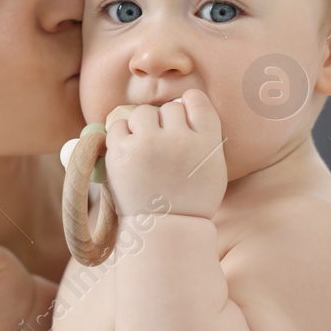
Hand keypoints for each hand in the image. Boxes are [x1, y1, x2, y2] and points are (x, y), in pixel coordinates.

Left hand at [103, 89, 226, 217]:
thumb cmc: (190, 199)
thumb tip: (184, 101)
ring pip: (142, 113)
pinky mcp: (122, 153)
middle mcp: (180, 140)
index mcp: (207, 142)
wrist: (164, 229)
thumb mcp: (213, 167)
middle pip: (169, 108)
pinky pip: (118, 125)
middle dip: (165, 124)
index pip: (196, 100)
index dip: (188, 105)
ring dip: (141, 126)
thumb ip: (204, 134)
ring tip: (145, 151)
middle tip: (163, 150)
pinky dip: (121, 136)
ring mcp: (149, 145)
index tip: (183, 118)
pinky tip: (129, 154)